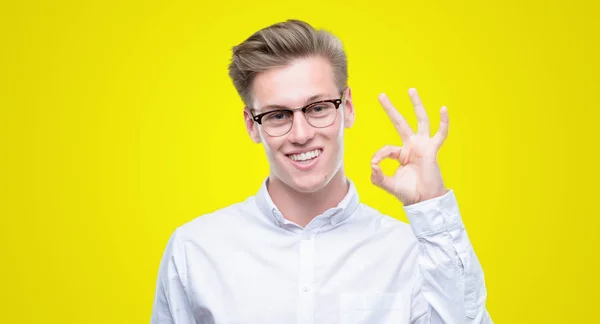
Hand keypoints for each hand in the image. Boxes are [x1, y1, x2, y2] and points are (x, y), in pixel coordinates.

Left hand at [370, 88, 449, 205]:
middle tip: (381, 95)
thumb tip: (372, 163)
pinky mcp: (432, 150)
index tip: (375, 164)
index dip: (379, 155)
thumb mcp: (388, 184)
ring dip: (416, 105)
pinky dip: (443, 122)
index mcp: (401, 154)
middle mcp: (412, 146)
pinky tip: (444, 109)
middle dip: (390, 109)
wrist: (424, 201)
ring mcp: (422, 146)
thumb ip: (377, 176)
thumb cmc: (408, 193)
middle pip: (400, 123)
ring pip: (420, 120)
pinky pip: (440, 134)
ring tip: (411, 90)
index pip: (386, 148)